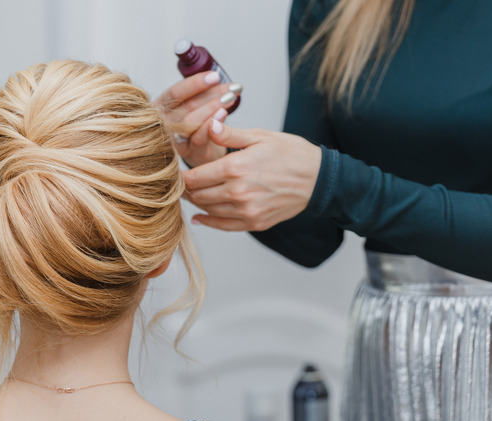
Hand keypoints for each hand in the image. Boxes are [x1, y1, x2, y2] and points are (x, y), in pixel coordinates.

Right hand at [154, 71, 241, 166]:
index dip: (195, 83)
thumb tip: (217, 77)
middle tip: (231, 89)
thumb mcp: (193, 106)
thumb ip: (200, 93)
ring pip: (190, 122)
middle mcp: (162, 123)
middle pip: (185, 106)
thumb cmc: (195, 125)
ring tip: (230, 99)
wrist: (200, 153)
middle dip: (211, 95)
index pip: (175, 92)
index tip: (215, 76)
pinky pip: (198, 138)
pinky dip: (212, 125)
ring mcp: (173, 140)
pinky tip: (223, 115)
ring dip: (212, 108)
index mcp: (161, 106)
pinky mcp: (186, 153)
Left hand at [183, 120, 322, 230]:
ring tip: (191, 195)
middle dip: (186, 190)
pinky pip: (224, 226)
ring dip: (197, 204)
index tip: (173, 172)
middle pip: (198, 196)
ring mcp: (246, 211)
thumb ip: (228, 134)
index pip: (194, 177)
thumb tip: (206, 124)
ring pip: (208, 211)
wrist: (318, 178)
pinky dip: (209, 222)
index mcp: (235, 168)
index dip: (180, 176)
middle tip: (179, 183)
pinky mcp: (255, 222)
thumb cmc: (291, 153)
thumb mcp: (259, 136)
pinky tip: (200, 217)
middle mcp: (238, 193)